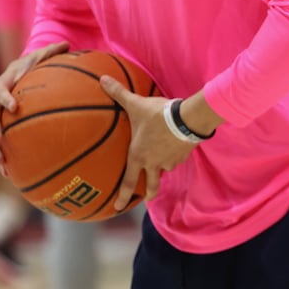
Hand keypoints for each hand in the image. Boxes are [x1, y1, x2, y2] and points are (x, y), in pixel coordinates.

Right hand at [0, 41, 70, 176]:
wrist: (19, 74)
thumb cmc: (32, 65)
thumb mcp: (41, 56)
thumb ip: (51, 52)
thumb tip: (67, 43)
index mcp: (3, 83)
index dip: (4, 97)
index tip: (14, 106)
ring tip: (3, 165)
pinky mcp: (1, 128)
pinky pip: (0, 145)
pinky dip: (3, 158)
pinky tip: (11, 174)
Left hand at [99, 75, 196, 210]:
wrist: (187, 119)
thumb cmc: (157, 115)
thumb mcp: (135, 104)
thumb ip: (118, 93)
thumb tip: (102, 79)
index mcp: (138, 156)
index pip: (128, 182)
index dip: (122, 197)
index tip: (117, 209)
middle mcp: (153, 163)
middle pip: (151, 184)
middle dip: (148, 193)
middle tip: (146, 198)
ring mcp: (170, 161)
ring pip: (165, 168)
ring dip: (163, 168)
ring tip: (163, 163)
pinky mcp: (183, 155)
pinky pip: (177, 158)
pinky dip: (175, 155)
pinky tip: (177, 148)